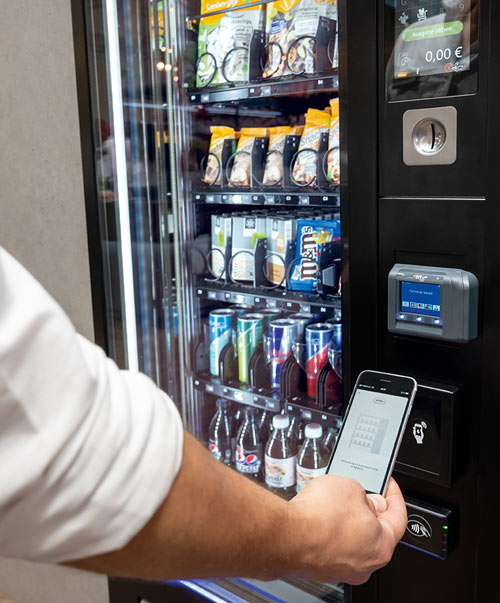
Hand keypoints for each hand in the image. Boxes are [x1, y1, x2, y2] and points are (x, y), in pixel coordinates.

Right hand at [286, 476, 406, 584]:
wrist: (286, 537)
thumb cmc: (319, 517)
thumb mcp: (350, 487)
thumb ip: (364, 493)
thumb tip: (363, 499)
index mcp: (382, 545)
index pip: (398, 517)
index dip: (394, 496)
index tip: (388, 485)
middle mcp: (365, 564)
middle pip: (375, 531)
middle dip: (368, 509)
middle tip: (360, 492)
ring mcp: (342, 569)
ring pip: (352, 539)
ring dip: (345, 520)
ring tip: (332, 501)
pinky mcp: (322, 568)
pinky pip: (332, 546)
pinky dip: (328, 531)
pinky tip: (318, 516)